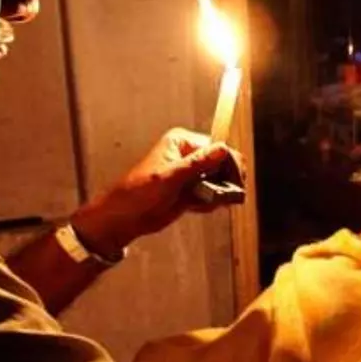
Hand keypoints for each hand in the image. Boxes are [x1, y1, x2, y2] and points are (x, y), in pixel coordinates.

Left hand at [72, 128, 243, 252]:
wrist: (124, 218)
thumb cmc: (137, 193)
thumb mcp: (170, 177)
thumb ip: (198, 163)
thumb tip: (223, 149)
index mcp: (181, 142)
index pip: (217, 147)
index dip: (229, 163)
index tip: (236, 180)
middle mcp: (188, 154)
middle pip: (222, 163)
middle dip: (225, 180)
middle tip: (225, 196)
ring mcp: (190, 173)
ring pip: (219, 180)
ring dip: (218, 193)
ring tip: (208, 203)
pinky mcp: (191, 190)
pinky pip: (212, 194)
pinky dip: (211, 202)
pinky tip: (200, 207)